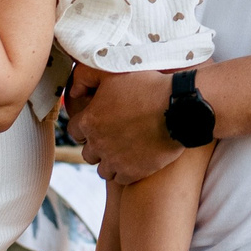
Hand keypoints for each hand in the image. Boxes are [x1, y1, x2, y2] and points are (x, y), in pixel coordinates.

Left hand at [69, 68, 185, 183]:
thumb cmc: (146, 86)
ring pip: (104, 170)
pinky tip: (136, 160)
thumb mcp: (110, 72)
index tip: (98, 123)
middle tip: (113, 137)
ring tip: (124, 151)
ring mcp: (115, 160)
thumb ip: (84, 76)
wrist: (178, 108)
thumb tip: (73, 91)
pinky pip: (121, 179)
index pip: (74, 131)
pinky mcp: (133, 172)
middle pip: (88, 153)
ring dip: (110, 161)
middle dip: (97, 146)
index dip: (85, 127)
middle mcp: (98, 144)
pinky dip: (126, 171)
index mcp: (90, 121)